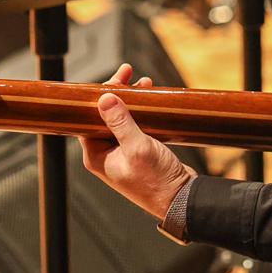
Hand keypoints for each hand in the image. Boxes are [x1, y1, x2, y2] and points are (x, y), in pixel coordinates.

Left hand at [81, 63, 195, 220]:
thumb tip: (104, 99)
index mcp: (97, 156)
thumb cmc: (157, 181)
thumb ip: (120, 123)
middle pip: (105, 116)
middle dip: (117, 93)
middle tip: (128, 73)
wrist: (182, 199)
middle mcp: (106, 155)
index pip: (89, 119)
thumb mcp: (137, 147)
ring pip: (121, 119)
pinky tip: (151, 100)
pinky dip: (141, 112)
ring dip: (132, 100)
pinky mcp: (139, 152)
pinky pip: (135, 126)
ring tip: (145, 83)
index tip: (112, 80)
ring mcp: (123, 153)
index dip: (99, 97)